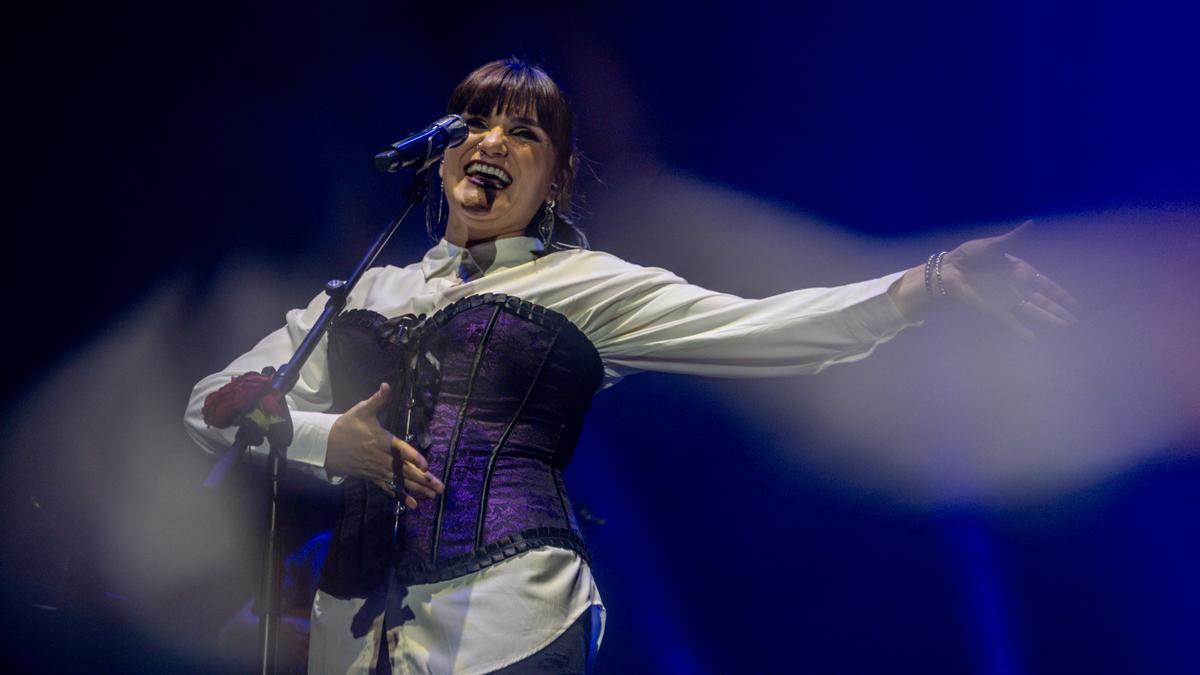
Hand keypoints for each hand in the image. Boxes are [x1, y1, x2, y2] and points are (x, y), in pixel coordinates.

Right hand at [325, 382, 443, 509]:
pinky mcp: (373, 477)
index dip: (413, 457)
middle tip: (440, 487)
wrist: (326, 445)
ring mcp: (378, 470)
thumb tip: (386, 385)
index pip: (401, 450)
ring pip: (400, 482)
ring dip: (417, 490)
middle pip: (405, 470)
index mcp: (383, 441)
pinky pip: (389, 489)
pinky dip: (401, 497)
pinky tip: (413, 505)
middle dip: (423, 479)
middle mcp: (382, 458)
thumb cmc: (346, 426)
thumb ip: (377, 400)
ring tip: (433, 496)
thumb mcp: (362, 410)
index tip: (426, 465)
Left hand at [940, 221, 1080, 339]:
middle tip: (1076, 322)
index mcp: (1020, 271)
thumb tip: (1030, 223)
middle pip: (1044, 301)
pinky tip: (1032, 338)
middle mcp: (1017, 287)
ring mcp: (1006, 300)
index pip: (1046, 284)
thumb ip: (1013, 239)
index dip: (1061, 294)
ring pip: (1033, 311)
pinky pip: (1010, 321)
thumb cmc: (970, 255)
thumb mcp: (992, 245)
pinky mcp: (993, 309)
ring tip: (1065, 328)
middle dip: (1060, 310)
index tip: (1077, 304)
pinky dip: (1020, 330)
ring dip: (1048, 319)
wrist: (949, 269)